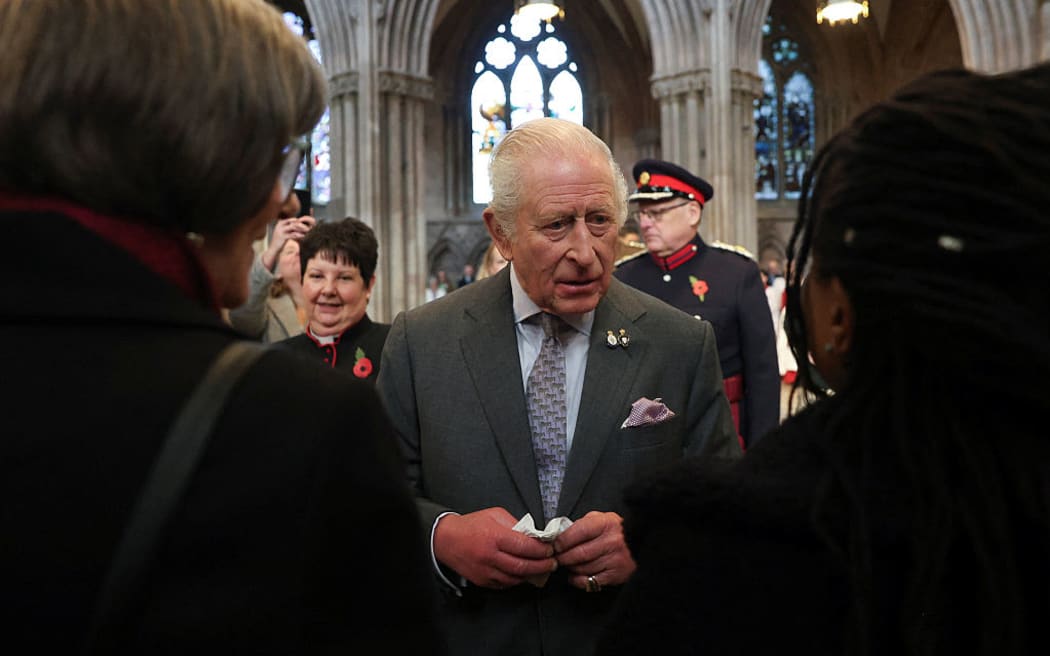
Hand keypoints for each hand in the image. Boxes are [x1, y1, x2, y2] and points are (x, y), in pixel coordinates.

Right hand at [261, 215, 315, 270]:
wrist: (273, 249)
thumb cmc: (280, 240)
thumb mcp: (284, 232)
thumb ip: (290, 227)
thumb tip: (299, 224)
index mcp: (280, 223)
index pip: (291, 219)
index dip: (299, 221)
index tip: (306, 224)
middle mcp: (280, 225)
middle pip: (293, 222)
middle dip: (301, 224)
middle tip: (308, 227)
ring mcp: (281, 230)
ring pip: (293, 227)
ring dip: (301, 229)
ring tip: (307, 231)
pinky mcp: (282, 236)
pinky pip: (293, 234)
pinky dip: (299, 235)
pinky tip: (303, 236)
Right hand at [434, 507, 557, 588]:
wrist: (446, 539)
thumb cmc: (471, 525)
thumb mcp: (495, 515)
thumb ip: (515, 524)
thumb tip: (534, 535)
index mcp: (495, 536)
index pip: (526, 547)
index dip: (542, 550)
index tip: (550, 549)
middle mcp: (490, 556)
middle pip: (523, 566)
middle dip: (542, 566)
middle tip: (552, 563)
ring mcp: (486, 571)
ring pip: (516, 578)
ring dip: (531, 574)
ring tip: (541, 569)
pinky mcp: (482, 581)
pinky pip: (505, 584)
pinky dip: (517, 579)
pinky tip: (523, 573)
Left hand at [553, 511, 635, 589]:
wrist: (640, 544)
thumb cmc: (616, 531)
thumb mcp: (601, 519)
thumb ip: (583, 524)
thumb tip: (561, 535)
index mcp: (606, 524)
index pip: (577, 533)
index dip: (561, 541)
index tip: (554, 545)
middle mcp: (612, 542)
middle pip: (578, 553)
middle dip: (563, 557)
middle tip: (557, 557)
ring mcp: (615, 560)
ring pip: (582, 568)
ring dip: (571, 568)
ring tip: (569, 564)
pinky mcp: (616, 575)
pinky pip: (590, 581)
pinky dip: (579, 580)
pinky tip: (577, 575)